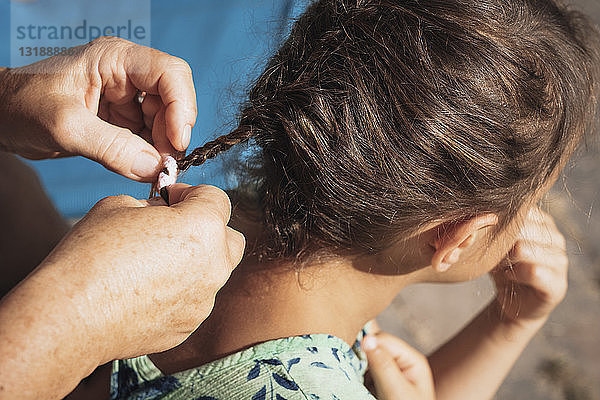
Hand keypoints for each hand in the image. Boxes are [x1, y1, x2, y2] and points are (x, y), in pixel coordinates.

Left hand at [0, 37, 196, 180]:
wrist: (1, 118)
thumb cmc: (22, 107)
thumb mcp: (65, 127)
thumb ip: (111, 148)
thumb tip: (154, 167)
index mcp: (115, 59)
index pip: (170, 73)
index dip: (181, 106)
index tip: (177, 142)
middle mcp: (126, 74)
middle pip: (173, 99)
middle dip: (172, 132)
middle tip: (164, 165)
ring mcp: (125, 97)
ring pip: (164, 120)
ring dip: (163, 146)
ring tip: (152, 169)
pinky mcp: (120, 120)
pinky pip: (149, 136)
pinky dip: (150, 155)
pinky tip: (142, 168)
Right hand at [43, 184, 244, 358]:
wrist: (72, 316)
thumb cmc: (93, 254)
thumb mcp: (120, 205)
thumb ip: (155, 206)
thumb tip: (165, 212)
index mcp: (204, 227)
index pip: (217, 198)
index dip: (192, 193)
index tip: (170, 200)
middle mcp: (215, 265)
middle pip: (229, 238)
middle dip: (207, 228)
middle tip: (173, 229)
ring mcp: (205, 300)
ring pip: (213, 271)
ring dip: (195, 261)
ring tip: (154, 263)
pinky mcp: (189, 326)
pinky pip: (194, 299)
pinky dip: (180, 291)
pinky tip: (145, 292)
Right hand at [363, 332, 434, 399]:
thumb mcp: (396, 391)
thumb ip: (382, 365)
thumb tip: (367, 339)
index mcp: (412, 360)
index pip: (383, 340)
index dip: (367, 347)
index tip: (355, 361)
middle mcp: (401, 363)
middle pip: (374, 348)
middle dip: (362, 360)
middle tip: (359, 377)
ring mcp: (390, 373)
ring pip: (365, 360)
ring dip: (359, 371)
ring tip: (363, 386)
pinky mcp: (379, 383)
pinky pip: (363, 373)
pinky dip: (358, 379)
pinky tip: (362, 389)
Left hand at [491, 207, 567, 324]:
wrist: (513, 302)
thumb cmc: (502, 267)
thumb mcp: (493, 243)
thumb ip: (490, 227)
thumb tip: (475, 216)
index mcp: (541, 221)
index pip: (518, 209)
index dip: (496, 220)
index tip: (482, 230)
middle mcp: (554, 237)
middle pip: (519, 227)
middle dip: (498, 240)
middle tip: (489, 252)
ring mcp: (560, 260)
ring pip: (523, 248)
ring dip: (504, 258)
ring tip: (500, 265)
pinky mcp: (558, 283)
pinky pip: (533, 271)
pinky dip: (515, 274)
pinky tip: (509, 276)